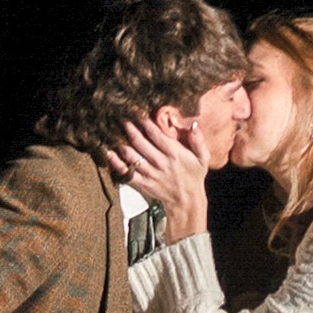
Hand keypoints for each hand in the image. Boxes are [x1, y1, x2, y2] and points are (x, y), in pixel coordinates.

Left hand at [104, 109, 211, 242]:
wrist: (187, 201)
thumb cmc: (194, 176)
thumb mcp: (203, 158)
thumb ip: (198, 140)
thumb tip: (193, 124)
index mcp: (174, 153)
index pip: (156, 134)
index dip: (145, 122)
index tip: (137, 111)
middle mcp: (161, 163)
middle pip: (140, 142)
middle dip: (130, 128)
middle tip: (122, 117)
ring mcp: (150, 174)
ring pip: (132, 156)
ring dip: (121, 143)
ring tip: (114, 132)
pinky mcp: (143, 184)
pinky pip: (127, 173)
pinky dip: (116, 164)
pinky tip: (110, 154)